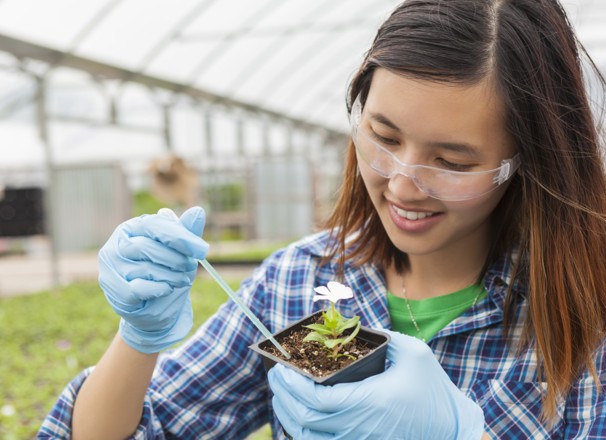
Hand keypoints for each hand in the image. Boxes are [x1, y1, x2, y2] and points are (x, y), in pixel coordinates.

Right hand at [98, 207, 208, 353]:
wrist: (157, 307)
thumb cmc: (167, 272)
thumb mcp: (181, 251)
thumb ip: (187, 232)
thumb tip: (198, 211)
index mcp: (132, 227)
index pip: (154, 225)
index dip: (180, 237)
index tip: (202, 250)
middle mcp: (116, 245)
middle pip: (147, 247)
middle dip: (176, 259)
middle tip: (190, 267)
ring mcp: (111, 268)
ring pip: (145, 269)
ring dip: (171, 276)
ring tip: (181, 280)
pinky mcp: (114, 290)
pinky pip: (139, 288)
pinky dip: (159, 289)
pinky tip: (167, 289)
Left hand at [267, 330, 483, 438]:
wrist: (451, 430)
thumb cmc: (433, 390)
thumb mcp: (414, 353)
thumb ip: (382, 337)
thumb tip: (350, 326)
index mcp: (370, 402)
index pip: (316, 399)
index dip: (292, 386)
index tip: (281, 369)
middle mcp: (359, 429)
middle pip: (304, 421)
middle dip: (283, 398)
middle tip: (276, 378)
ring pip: (307, 439)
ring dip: (288, 417)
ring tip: (283, 395)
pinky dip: (304, 433)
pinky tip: (300, 417)